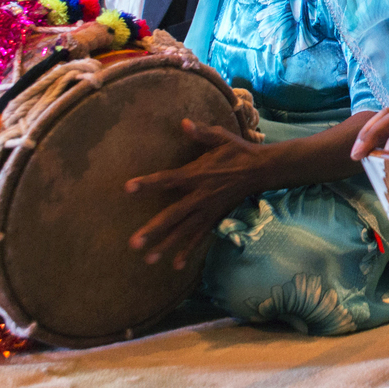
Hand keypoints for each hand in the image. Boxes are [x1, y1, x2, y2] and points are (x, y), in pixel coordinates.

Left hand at [126, 118, 274, 269]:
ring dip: (166, 245)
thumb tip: (183, 123)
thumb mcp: (221, 137)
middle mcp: (200, 196)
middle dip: (153, 230)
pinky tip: (175, 265)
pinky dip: (188, 250)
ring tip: (148, 260)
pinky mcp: (215, 218)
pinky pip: (199, 237)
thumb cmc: (238, 151)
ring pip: (183, 231)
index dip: (148, 183)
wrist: (261, 170)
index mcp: (197, 174)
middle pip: (173, 216)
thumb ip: (201, 132)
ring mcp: (207, 210)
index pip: (167, 180)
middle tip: (133, 243)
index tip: (128, 188)